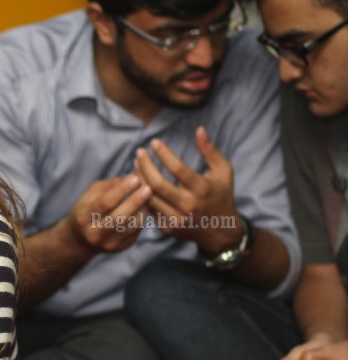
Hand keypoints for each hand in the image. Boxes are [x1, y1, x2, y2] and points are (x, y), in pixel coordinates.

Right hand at [65, 174, 151, 253]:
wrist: (80, 239)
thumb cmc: (87, 209)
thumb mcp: (91, 194)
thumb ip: (110, 185)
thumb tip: (134, 176)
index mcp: (83, 217)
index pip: (105, 203)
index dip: (122, 190)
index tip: (135, 177)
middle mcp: (94, 233)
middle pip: (119, 217)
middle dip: (135, 201)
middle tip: (149, 188)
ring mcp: (108, 243)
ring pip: (131, 226)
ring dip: (143, 209)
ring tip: (149, 196)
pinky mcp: (120, 247)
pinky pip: (135, 231)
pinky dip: (142, 218)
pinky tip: (145, 207)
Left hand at [133, 127, 239, 253]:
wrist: (219, 230)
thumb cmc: (221, 194)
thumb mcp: (223, 171)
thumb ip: (210, 151)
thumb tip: (199, 129)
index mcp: (202, 189)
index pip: (178, 169)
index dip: (163, 154)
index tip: (153, 142)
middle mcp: (188, 206)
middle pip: (157, 184)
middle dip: (145, 165)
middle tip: (139, 152)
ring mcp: (176, 219)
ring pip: (148, 197)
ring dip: (139, 178)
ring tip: (136, 163)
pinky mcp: (167, 228)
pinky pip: (149, 208)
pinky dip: (141, 194)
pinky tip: (138, 181)